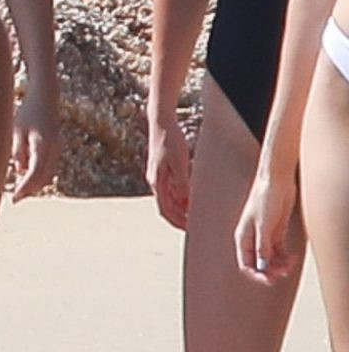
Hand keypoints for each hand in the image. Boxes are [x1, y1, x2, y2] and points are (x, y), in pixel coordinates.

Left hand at [10, 91, 59, 201]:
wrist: (45, 97)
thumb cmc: (27, 112)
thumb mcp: (16, 131)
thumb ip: (17, 152)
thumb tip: (20, 172)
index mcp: (42, 143)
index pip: (34, 172)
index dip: (25, 188)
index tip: (15, 198)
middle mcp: (53, 148)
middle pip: (44, 177)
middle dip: (30, 189)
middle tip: (15, 199)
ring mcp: (57, 148)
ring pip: (47, 174)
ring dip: (34, 184)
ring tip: (19, 191)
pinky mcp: (56, 148)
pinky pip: (48, 167)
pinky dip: (38, 175)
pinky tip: (25, 178)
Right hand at [146, 114, 190, 230]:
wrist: (161, 122)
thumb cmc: (170, 140)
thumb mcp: (180, 162)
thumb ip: (182, 183)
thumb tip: (185, 201)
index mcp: (157, 182)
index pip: (165, 210)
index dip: (177, 222)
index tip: (188, 229)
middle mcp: (155, 181)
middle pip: (166, 206)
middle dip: (179, 217)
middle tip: (194, 225)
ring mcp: (157, 175)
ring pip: (169, 198)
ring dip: (181, 207)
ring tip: (195, 212)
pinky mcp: (162, 169)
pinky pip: (171, 188)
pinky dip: (180, 196)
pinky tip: (191, 194)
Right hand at [234, 169, 297, 283]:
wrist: (277, 180)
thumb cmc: (265, 198)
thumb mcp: (264, 226)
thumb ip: (263, 247)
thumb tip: (262, 267)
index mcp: (243, 237)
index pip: (246, 263)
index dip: (255, 274)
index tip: (267, 280)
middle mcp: (253, 239)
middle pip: (259, 264)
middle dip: (269, 271)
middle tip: (281, 274)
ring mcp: (265, 236)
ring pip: (271, 259)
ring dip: (279, 265)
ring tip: (289, 265)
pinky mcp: (277, 232)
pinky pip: (280, 251)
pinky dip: (285, 257)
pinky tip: (292, 258)